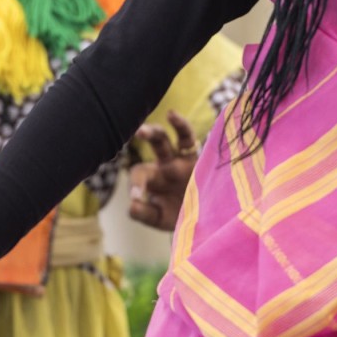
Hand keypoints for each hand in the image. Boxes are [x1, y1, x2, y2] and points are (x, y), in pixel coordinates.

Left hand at [128, 110, 197, 230]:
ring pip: (165, 139)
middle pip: (151, 147)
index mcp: (153, 179)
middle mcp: (164, 164)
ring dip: (155, 131)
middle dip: (145, 137)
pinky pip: (188, 139)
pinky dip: (180, 126)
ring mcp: (179, 159)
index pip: (140, 173)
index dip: (136, 183)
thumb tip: (131, 205)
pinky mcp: (196, 158)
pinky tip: (172, 114)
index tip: (136, 197)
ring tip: (148, 126)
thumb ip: (145, 213)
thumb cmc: (178, 217)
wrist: (205, 221)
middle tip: (137, 132)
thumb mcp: (159, 218)